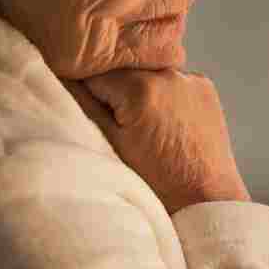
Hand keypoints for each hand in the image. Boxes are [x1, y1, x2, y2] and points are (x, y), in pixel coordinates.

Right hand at [60, 68, 250, 215]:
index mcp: (140, 87)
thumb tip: (62, 75)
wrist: (205, 201)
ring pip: (148, 72)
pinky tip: (165, 123)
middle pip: (123, 68)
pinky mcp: (206, 89)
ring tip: (145, 126)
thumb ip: (84, 105)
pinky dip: (164, 94)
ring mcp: (191, 79)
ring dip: (139, 89)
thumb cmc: (157, 183)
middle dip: (114, 89)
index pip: (94, 71)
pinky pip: (173, 81)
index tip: (91, 111)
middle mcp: (169, 74)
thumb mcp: (110, 145)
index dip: (85, 90)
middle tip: (119, 124)